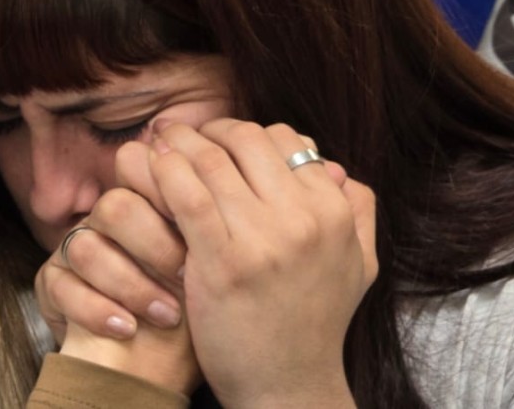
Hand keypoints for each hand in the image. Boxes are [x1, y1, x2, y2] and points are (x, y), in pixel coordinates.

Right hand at [39, 188, 199, 394]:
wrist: (160, 365)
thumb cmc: (191, 311)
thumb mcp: (207, 268)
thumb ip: (204, 226)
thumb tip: (216, 191)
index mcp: (144, 203)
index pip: (142, 174)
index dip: (167, 195)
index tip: (200, 228)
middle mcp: (104, 221)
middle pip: (114, 207)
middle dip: (154, 243)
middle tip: (185, 273)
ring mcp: (74, 249)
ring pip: (85, 246)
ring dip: (130, 284)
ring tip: (166, 315)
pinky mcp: (52, 283)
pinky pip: (62, 287)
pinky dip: (97, 310)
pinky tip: (127, 328)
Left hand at [146, 120, 376, 408]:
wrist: (288, 386)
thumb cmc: (316, 324)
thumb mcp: (359, 265)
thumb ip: (358, 210)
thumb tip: (335, 165)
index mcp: (334, 213)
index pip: (288, 141)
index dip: (249, 133)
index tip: (223, 140)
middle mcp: (303, 219)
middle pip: (249, 141)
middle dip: (212, 130)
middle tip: (187, 134)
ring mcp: (262, 240)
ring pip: (213, 161)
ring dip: (182, 143)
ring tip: (162, 139)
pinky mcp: (221, 263)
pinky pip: (188, 196)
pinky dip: (167, 172)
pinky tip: (154, 166)